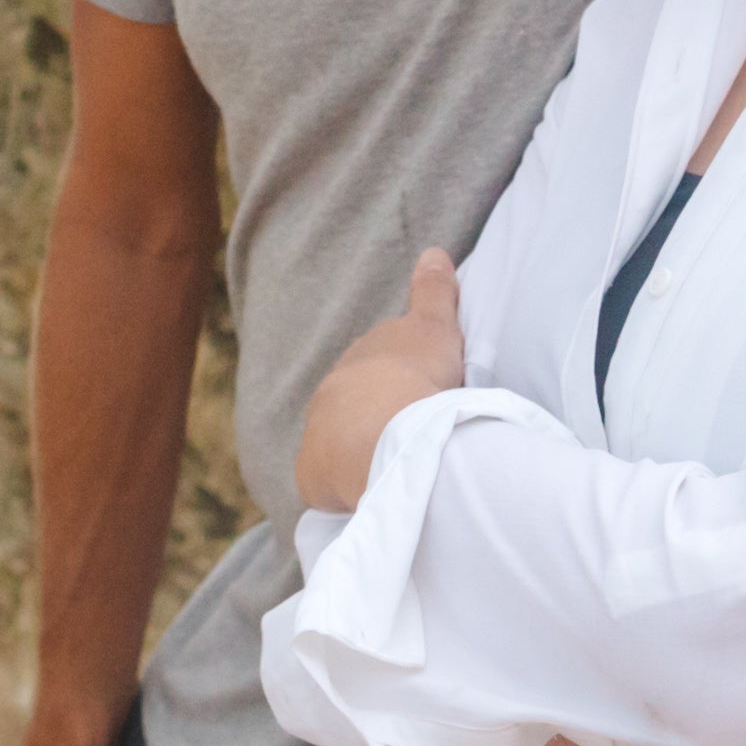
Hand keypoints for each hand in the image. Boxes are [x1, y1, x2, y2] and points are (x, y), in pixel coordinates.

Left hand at [293, 248, 470, 514]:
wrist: (386, 426)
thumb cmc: (417, 374)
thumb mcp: (434, 326)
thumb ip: (433, 292)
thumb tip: (434, 251)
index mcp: (359, 360)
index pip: (374, 369)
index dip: (396, 381)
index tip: (416, 394)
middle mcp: (330, 393)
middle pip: (353, 407)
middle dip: (374, 418)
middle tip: (409, 435)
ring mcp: (317, 434)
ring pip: (338, 444)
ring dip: (359, 453)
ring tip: (393, 470)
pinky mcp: (311, 474)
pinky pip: (327, 481)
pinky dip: (343, 486)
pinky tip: (368, 494)